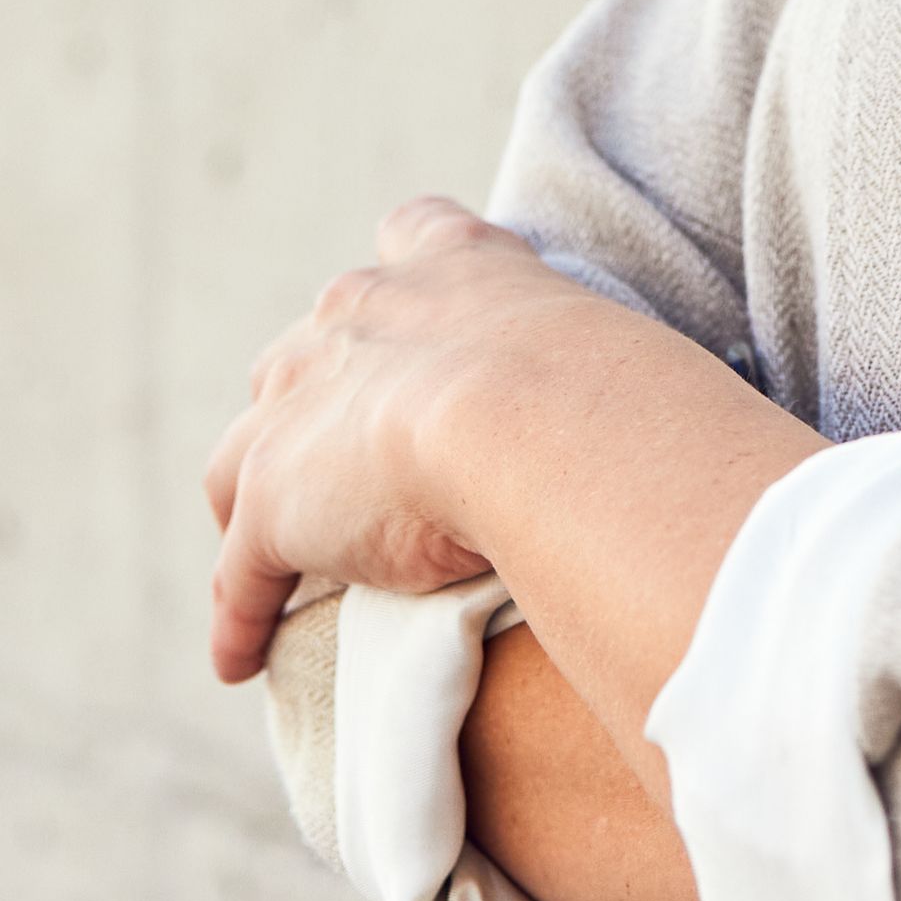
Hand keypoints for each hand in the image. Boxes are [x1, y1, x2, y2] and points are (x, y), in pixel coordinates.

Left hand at [200, 197, 597, 683]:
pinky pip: (242, 572)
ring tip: (269, 568)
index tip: (402, 307)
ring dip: (257, 509)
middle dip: (310, 405)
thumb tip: (661, 436)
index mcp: (449, 265)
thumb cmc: (605, 396)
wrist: (535, 415)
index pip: (411, 239)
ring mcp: (302, 407)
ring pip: (248, 460)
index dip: (402, 285)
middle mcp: (358, 315)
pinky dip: (239, 616)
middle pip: (303, 357)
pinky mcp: (274, 501)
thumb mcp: (606, 354)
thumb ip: (597, 375)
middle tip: (342, 467)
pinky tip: (240, 661)